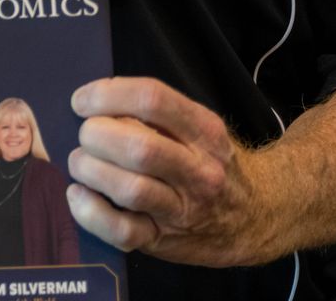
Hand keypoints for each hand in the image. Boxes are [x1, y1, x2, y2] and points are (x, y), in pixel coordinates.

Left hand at [64, 76, 277, 267]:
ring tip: (81, 163)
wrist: (255, 218)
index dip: (106, 95)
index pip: (151, 99)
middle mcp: (200, 171)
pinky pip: (121, 231)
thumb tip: (89, 103)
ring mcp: (184, 209)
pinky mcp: (164, 241)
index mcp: (205, 131)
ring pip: (130, 189)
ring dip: (90, 171)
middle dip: (95, 135)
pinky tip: (79, 195)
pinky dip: (90, 211)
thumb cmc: (207, 162)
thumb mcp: (197, 128)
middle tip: (85, 135)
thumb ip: (153, 113)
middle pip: (138, 147)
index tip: (81, 102)